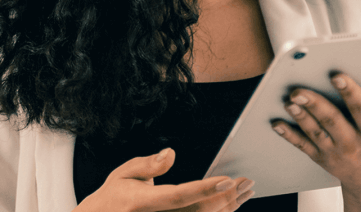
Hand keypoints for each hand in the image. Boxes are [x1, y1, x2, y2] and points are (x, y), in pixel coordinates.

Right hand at [75, 148, 254, 211]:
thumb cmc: (114, 198)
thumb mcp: (123, 173)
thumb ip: (148, 165)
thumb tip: (170, 153)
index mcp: (144, 202)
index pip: (180, 195)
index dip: (206, 190)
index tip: (227, 180)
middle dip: (227, 198)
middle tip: (246, 182)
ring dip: (228, 207)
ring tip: (245, 192)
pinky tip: (230, 206)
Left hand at [271, 73, 360, 210]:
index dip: (350, 92)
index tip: (337, 76)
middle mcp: (353, 142)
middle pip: (332, 120)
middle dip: (315, 104)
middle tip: (299, 90)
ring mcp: (335, 151)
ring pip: (315, 132)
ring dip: (300, 117)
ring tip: (290, 101)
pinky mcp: (321, 157)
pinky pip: (303, 145)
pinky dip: (289, 134)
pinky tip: (277, 122)